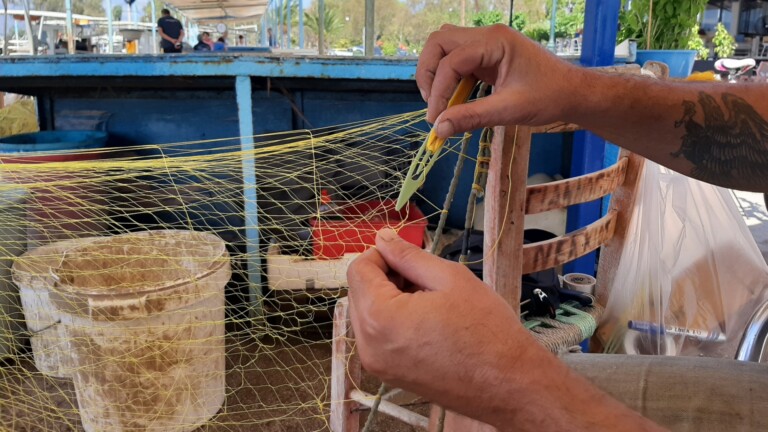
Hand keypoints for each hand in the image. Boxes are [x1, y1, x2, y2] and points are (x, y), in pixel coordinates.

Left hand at [347, 228, 534, 421]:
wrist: (509, 384)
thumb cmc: (486, 329)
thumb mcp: (449, 278)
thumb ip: (409, 256)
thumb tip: (383, 238)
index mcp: (379, 318)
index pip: (358, 270)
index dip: (382, 254)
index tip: (410, 256)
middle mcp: (368, 345)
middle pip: (358, 292)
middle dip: (385, 276)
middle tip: (424, 278)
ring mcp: (377, 365)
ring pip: (367, 313)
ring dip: (389, 298)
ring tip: (429, 299)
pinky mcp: (388, 375)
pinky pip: (377, 336)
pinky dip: (394, 320)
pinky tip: (426, 319)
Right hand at [416, 24, 583, 137]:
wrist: (574, 92)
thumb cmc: (549, 97)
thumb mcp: (509, 110)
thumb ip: (472, 117)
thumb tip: (439, 129)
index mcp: (495, 42)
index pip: (451, 61)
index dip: (438, 91)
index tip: (436, 119)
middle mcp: (487, 36)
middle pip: (440, 42)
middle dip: (428, 72)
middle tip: (432, 103)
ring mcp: (487, 43)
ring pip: (445, 47)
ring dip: (436, 72)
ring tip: (440, 101)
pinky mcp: (487, 55)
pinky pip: (457, 59)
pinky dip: (449, 77)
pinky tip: (454, 99)